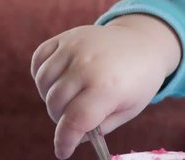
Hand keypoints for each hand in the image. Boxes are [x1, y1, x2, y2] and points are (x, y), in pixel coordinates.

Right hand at [31, 14, 180, 158]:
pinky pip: (39, 61)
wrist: (145, 44)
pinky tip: (59, 80)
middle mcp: (88, 65)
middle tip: (76, 117)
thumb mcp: (129, 109)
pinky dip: (42, 75)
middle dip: (61, 118)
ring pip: (43, 84)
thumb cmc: (139, 80)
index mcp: (107, 87)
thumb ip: (100, 127)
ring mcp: (75, 47)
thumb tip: (73, 138)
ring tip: (70, 98)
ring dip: (51, 97)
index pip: (74, 121)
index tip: (63, 151)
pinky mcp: (67, 36)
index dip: (65, 140)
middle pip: (55, 104)